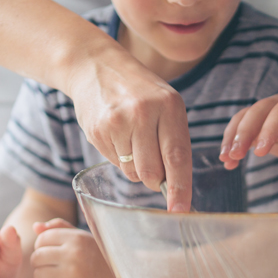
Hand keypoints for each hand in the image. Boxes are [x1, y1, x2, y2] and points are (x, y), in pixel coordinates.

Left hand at [30, 218, 128, 277]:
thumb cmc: (98, 259)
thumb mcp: (84, 238)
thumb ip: (60, 228)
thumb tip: (35, 227)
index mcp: (77, 238)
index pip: (42, 239)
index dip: (43, 247)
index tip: (53, 253)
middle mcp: (75, 254)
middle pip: (36, 258)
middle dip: (41, 264)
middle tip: (54, 267)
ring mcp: (73, 275)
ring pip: (38, 276)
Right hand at [66, 47, 191, 211]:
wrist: (96, 67)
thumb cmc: (139, 91)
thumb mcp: (166, 104)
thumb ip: (173, 140)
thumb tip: (173, 185)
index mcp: (170, 106)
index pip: (177, 156)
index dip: (180, 188)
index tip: (181, 210)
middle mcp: (144, 113)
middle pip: (151, 172)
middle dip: (154, 179)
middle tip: (152, 164)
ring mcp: (118, 121)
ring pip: (132, 172)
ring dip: (135, 167)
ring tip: (132, 139)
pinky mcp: (98, 130)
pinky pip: (113, 163)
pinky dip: (117, 156)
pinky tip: (116, 134)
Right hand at [219, 90, 277, 168]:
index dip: (269, 129)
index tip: (260, 153)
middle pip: (257, 111)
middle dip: (244, 133)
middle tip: (235, 156)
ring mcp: (268, 110)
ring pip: (245, 117)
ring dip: (232, 137)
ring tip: (226, 159)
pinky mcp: (259, 122)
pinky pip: (240, 128)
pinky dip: (231, 143)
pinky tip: (227, 163)